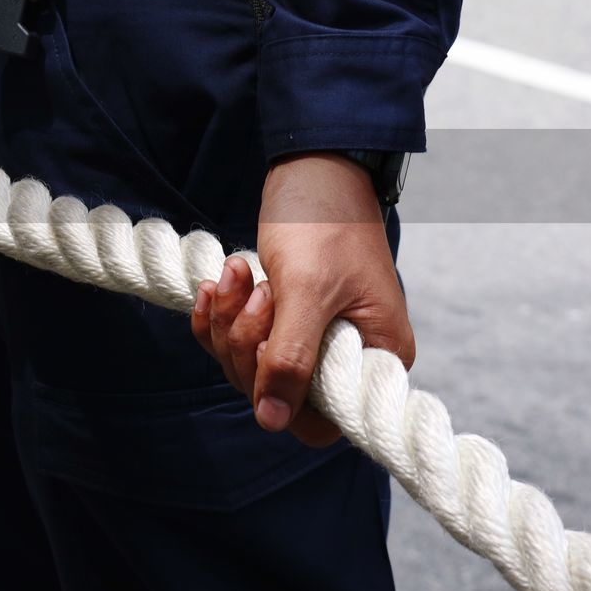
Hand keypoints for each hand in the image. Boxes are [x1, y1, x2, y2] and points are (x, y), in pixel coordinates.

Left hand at [189, 152, 415, 446]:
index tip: (267, 345)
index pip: (319, 420)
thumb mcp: (305, 290)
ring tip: (236, 273)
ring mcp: (311, 339)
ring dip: (229, 323)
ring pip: (248, 366)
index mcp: (375, 357)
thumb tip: (272, 421)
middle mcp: (345, 358)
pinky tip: (216, 284)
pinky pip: (235, 341)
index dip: (280, 394)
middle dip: (245, 345)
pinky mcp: (281, 319)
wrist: (313, 170)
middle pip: (274, 394)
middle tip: (254, 291)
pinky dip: (219, 315)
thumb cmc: (323, 223)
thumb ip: (290, 358)